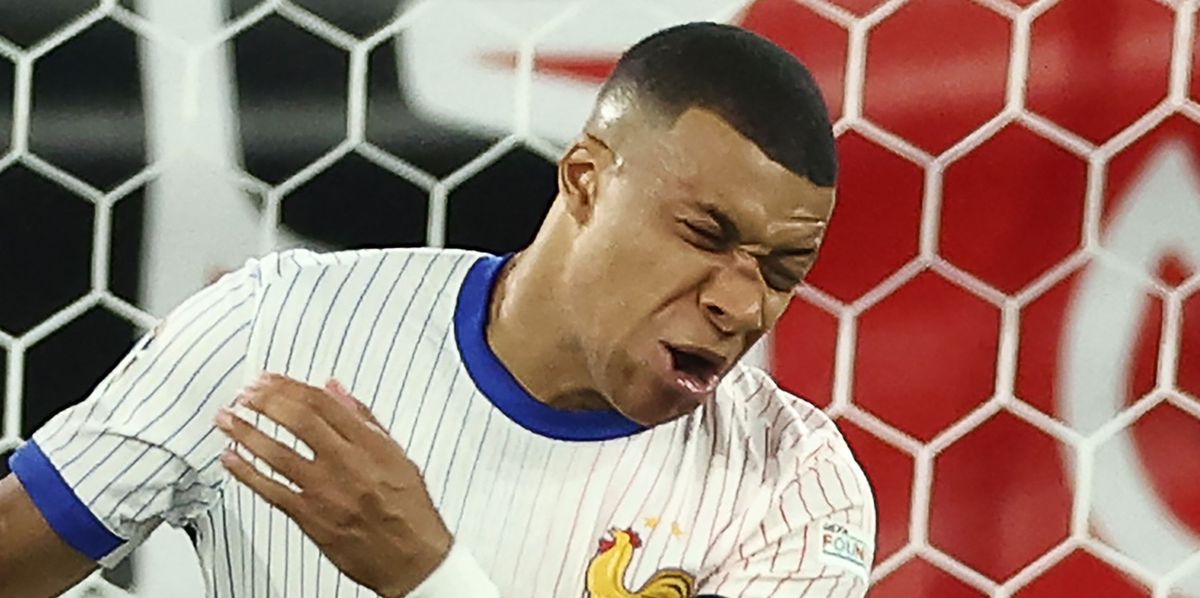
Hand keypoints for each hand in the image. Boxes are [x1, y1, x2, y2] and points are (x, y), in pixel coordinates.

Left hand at [214, 373, 452, 597]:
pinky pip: (270, 491)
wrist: (412, 559)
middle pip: (297, 421)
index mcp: (369, 445)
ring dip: (246, 431)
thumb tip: (337, 391)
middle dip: (265, 401)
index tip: (272, 379)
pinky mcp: (310, 518)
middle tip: (246, 392)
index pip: (322, 403)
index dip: (290, 386)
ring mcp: (325, 491)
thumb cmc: (409, 510)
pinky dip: (246, 472)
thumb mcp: (397, 455)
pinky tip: (230, 459)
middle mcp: (346, 464)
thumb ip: (364, 420)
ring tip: (226, 418)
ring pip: (277, 453)